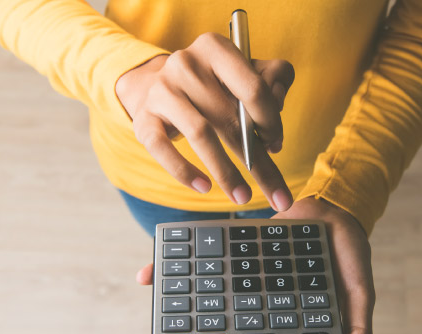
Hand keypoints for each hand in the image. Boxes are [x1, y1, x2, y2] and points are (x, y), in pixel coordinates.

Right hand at [116, 32, 294, 210]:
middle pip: (230, 119)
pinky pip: (163, 149)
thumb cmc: (210, 85)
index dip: (271, 122)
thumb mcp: (243, 73)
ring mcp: (161, 91)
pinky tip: (204, 187)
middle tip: (276, 195)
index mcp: (215, 49)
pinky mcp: (144, 119)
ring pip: (200, 134)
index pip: (253, 88)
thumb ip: (273, 80)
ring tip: (242, 196)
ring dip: (226, 172)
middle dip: (258, 162)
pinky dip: (184, 171)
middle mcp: (185, 64)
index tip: (276, 145)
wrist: (155, 87)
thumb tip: (277, 112)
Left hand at [136, 198, 374, 333]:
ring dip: (178, 307)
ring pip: (206, 296)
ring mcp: (246, 277)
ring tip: (152, 326)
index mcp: (285, 314)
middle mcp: (261, 299)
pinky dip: (180, 269)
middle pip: (221, 325)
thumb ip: (360, 326)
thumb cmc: (348, 253)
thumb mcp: (360, 290)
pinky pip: (206, 262)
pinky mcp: (234, 252)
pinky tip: (149, 274)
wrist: (335, 207)